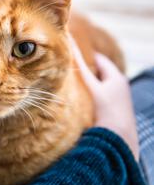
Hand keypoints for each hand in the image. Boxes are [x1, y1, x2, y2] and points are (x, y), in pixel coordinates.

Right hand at [70, 37, 138, 159]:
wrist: (118, 139)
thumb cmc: (105, 110)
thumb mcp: (91, 87)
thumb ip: (80, 68)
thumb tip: (70, 46)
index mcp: (116, 77)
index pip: (98, 59)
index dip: (84, 54)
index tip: (68, 52)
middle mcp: (119, 85)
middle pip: (98, 72)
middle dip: (84, 69)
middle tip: (65, 66)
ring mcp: (116, 98)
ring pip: (97, 84)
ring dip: (86, 82)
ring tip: (69, 81)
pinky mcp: (111, 109)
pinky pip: (98, 96)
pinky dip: (89, 93)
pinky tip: (78, 98)